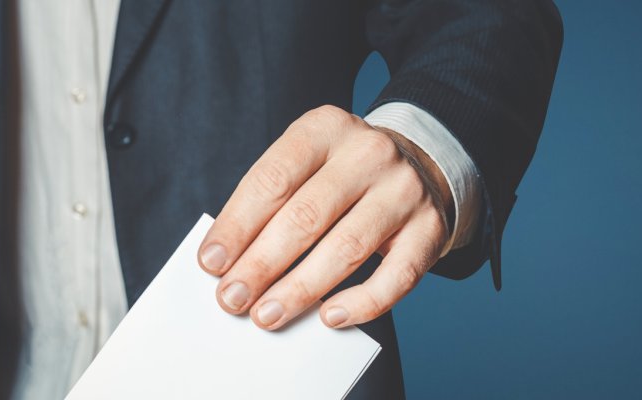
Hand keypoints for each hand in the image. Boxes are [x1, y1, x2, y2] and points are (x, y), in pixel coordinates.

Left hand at [198, 105, 452, 330]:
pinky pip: (396, 276)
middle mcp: (369, 153)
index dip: (238, 225)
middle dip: (262, 264)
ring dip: (300, 289)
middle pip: (306, 215)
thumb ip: (271, 203)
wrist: (420, 166)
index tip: (211, 263)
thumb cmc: (342, 176)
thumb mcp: (306, 165)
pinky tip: (330, 317)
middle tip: (232, 299)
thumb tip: (228, 262)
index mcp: (326, 128)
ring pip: (347, 247)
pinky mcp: (430, 229)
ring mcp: (404, 191)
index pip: (273, 179)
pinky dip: (362, 303)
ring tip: (267, 315)